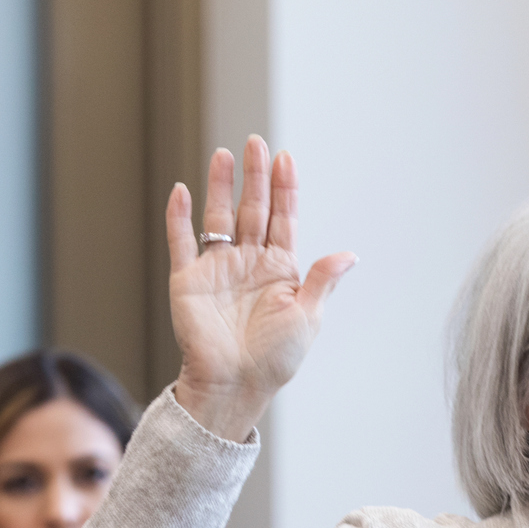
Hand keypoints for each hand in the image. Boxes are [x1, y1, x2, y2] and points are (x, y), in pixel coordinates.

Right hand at [166, 135, 357, 440]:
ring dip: (221, 186)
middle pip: (252, 209)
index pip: (283, 219)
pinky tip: (182, 190)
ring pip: (218, 217)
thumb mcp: (307, 317)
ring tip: (224, 155)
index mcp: (279, 270)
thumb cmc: (275, 359)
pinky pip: (182, 242)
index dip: (284, 189)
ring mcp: (217, 269)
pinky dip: (179, 217)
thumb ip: (322, 280)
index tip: (286, 157)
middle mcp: (248, 263)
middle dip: (255, 177)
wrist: (236, 385)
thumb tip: (349, 254)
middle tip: (256, 142)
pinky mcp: (188, 280)